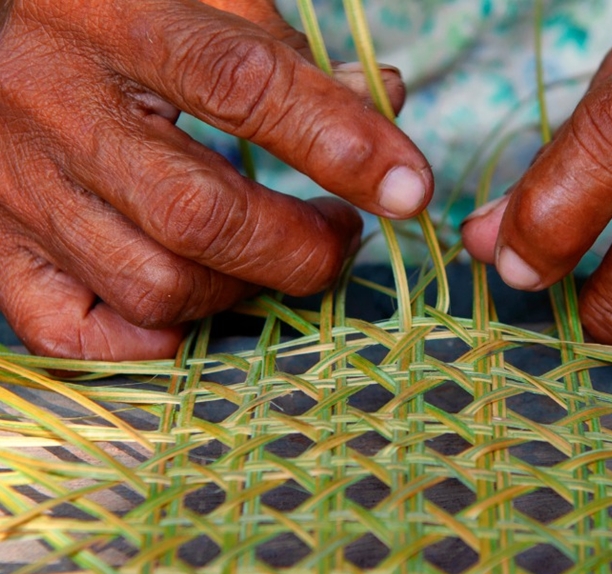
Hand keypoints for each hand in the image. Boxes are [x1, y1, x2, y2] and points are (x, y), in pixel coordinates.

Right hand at [0, 0, 431, 360]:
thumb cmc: (105, 7)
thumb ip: (289, 47)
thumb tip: (386, 101)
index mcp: (118, 21)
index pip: (245, 85)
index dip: (342, 144)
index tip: (410, 188)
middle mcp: (58, 108)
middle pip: (200, 214)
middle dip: (300, 247)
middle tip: (341, 234)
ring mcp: (20, 191)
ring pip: (154, 284)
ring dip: (240, 291)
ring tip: (271, 258)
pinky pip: (74, 334)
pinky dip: (149, 340)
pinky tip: (189, 304)